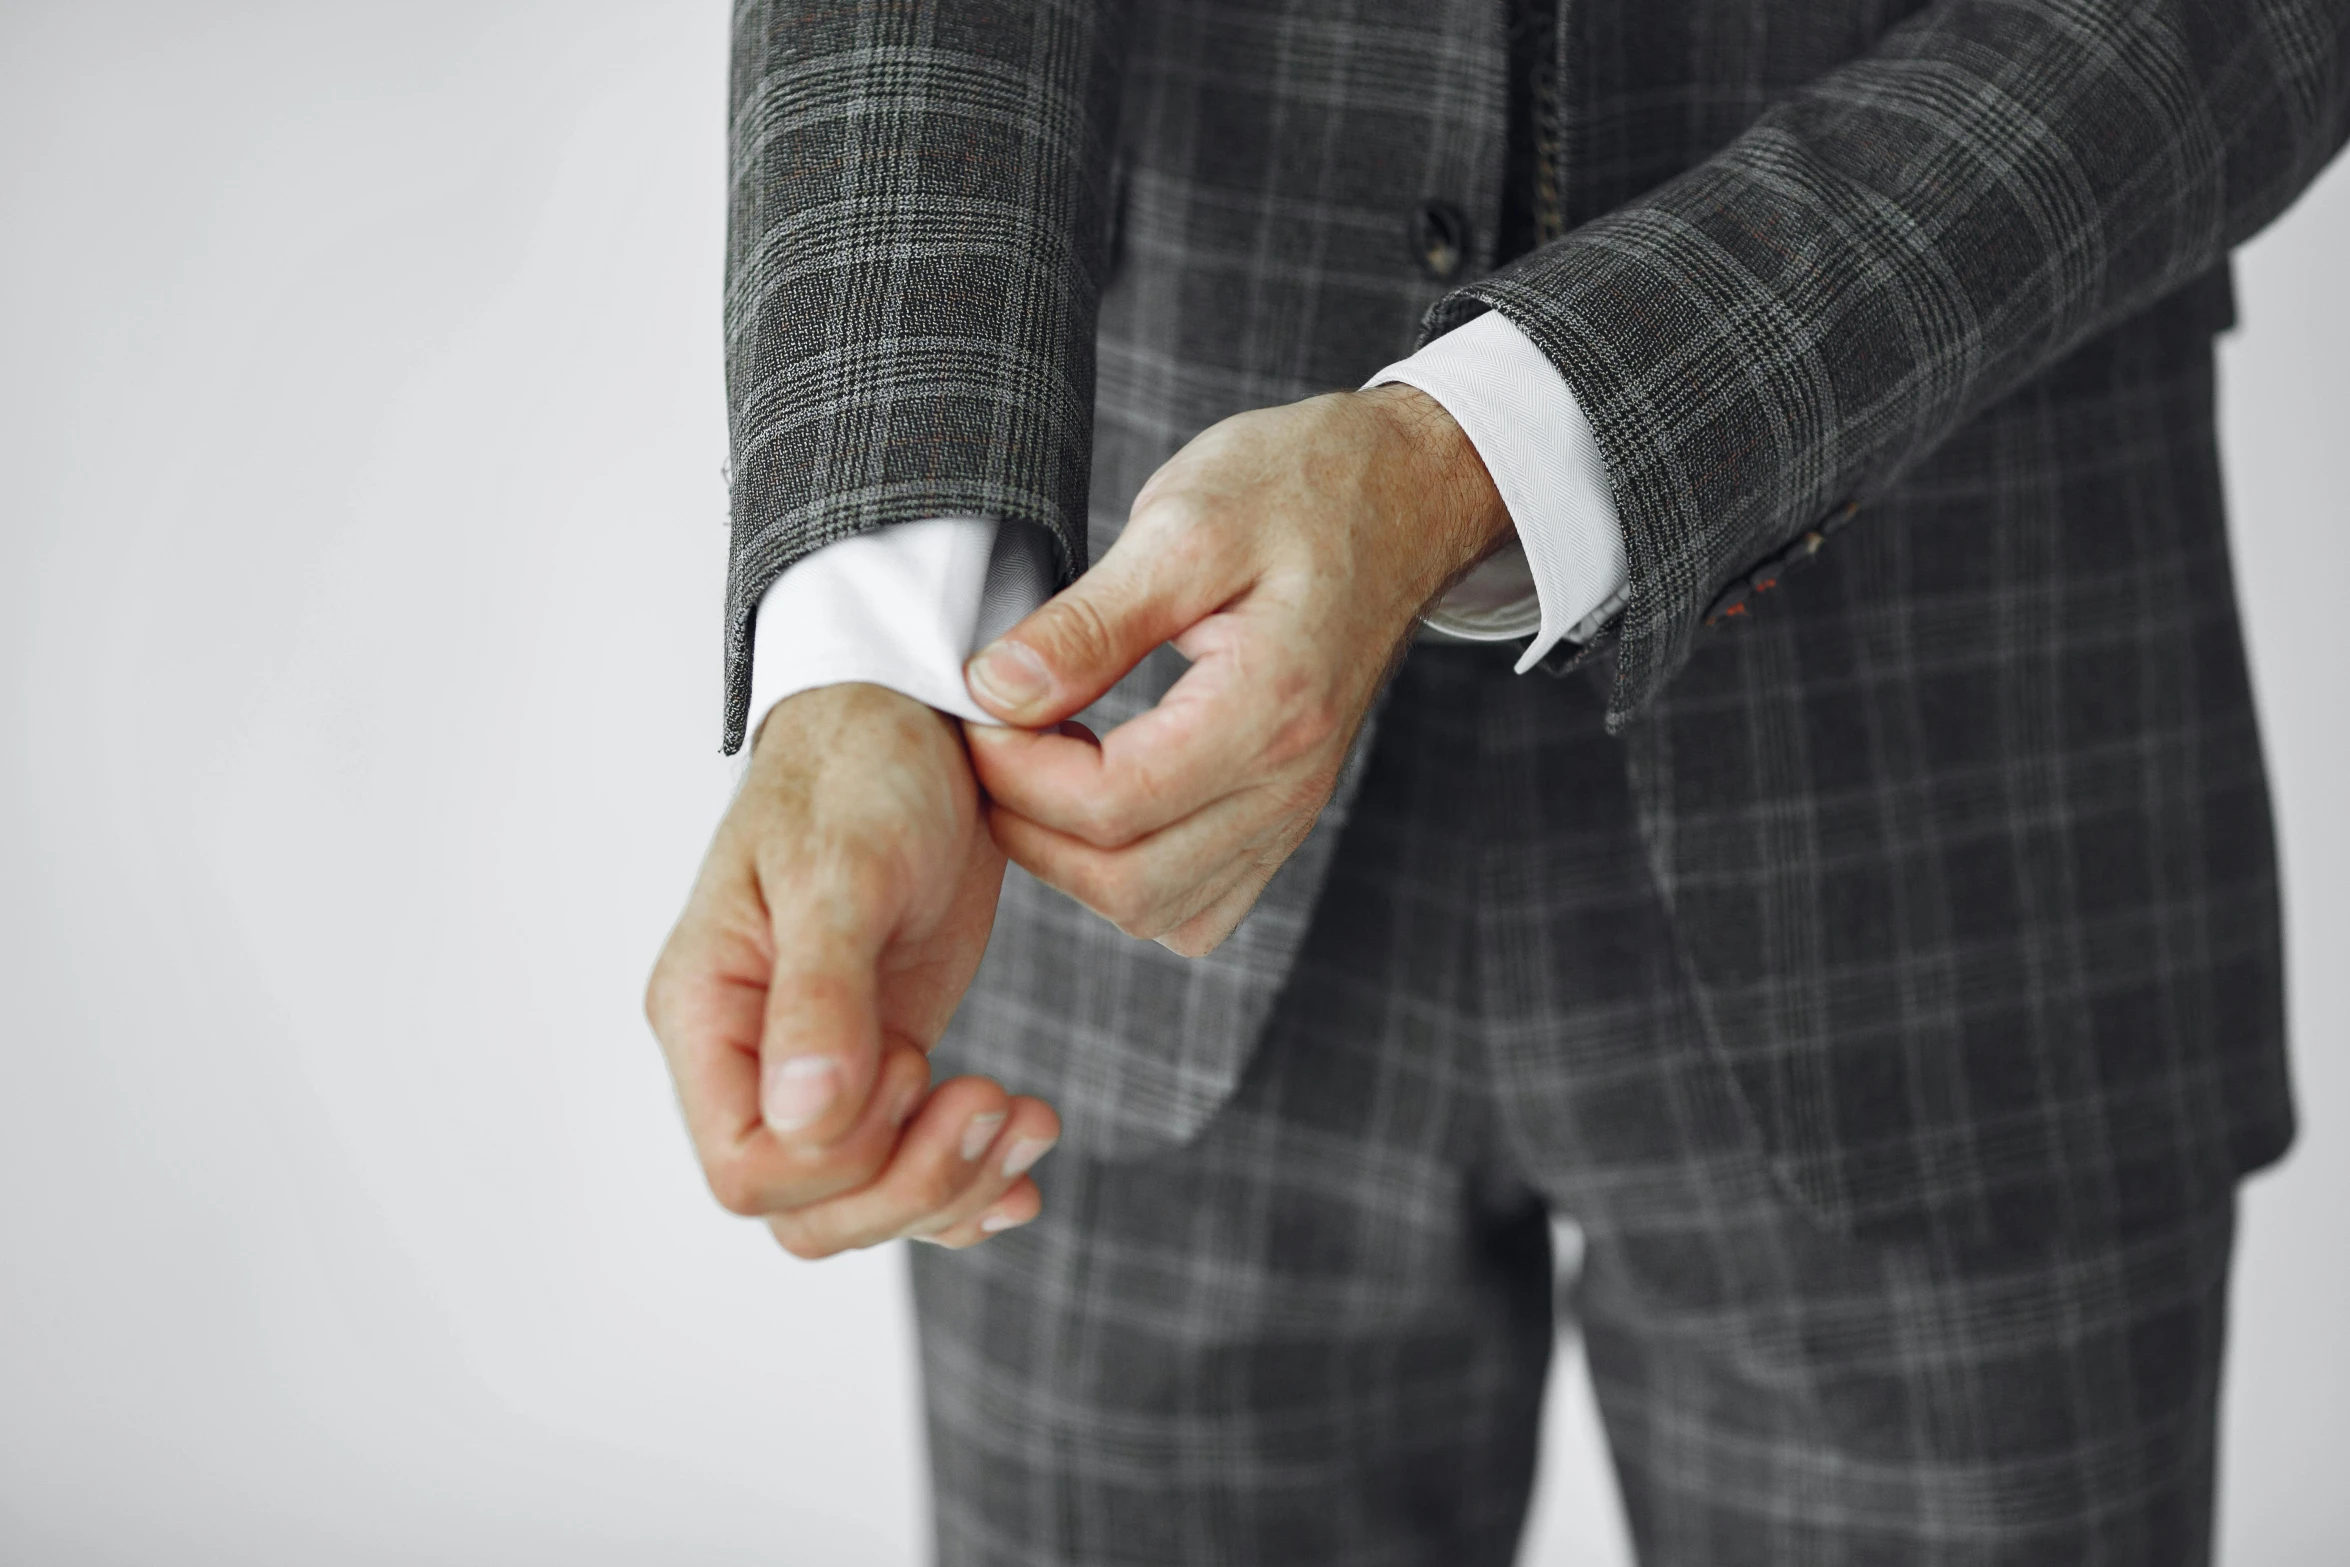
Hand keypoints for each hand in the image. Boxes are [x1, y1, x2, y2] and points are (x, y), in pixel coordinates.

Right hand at [645, 683, 1059, 1256]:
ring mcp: (820, 1065)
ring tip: (1029, 1121)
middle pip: (807, 1210)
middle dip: (912, 1186)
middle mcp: (751, 1055)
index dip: (843, 1158)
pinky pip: (907, 1166)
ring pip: (862, 1203)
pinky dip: (970, 1182)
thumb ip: (820, 993)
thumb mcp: (844, 868)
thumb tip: (803, 1119)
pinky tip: (1027, 1159)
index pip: (746, 1170)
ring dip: (953, 1186)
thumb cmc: (860, 770)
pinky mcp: (883, 1057)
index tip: (912, 1066)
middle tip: (999, 1104)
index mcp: (710, 1011)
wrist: (918, 722)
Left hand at [960, 384, 1510, 954]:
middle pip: (1129, 883)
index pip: (1112, 803)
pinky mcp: (1284, 817)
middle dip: (1030, 827)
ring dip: (1072, 858)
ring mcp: (1293, 811)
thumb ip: (1087, 622)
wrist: (1403, 494)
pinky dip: (1128, 875)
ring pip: (1157, 909)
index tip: (982, 706)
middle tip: (997, 742)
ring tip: (1041, 766)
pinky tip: (1099, 798)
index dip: (1017, 771)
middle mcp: (1291, 782)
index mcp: (1270, 705)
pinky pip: (1196, 904)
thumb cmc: (1300, 490)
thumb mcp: (1181, 524)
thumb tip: (995, 691)